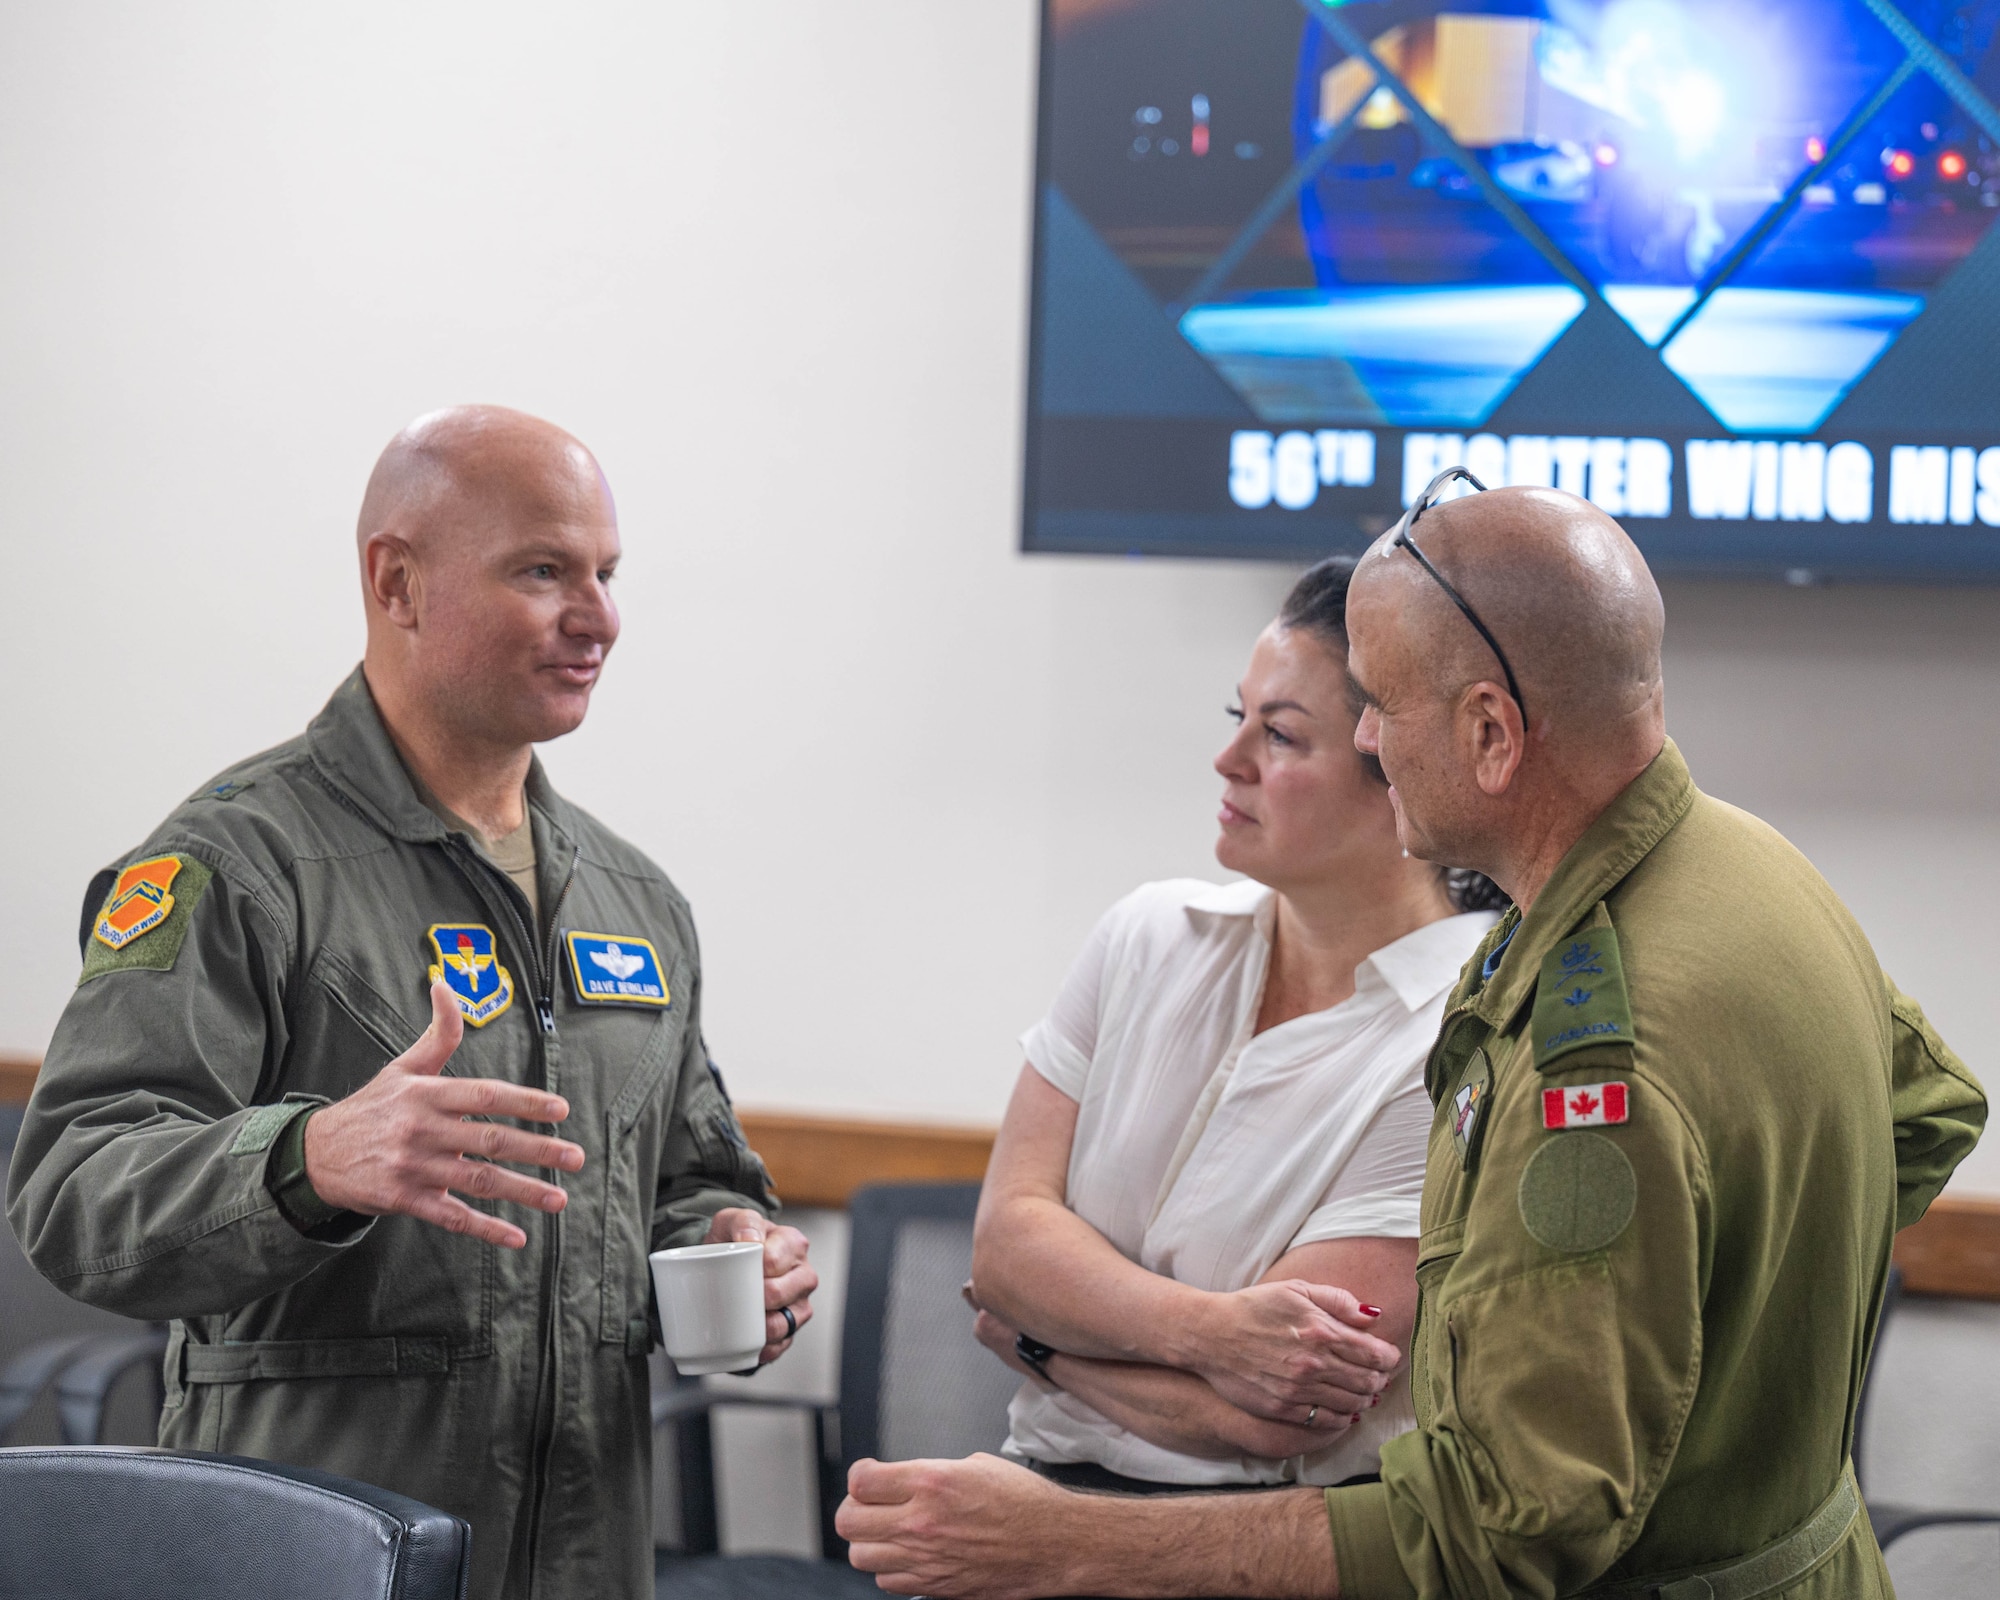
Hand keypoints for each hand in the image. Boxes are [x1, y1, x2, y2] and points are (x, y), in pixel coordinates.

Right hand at [303, 980, 584, 1248]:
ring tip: (559, 1199)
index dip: (525, 1102)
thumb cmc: (372, 1107)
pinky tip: (516, 1237)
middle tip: (576, 1158)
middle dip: (538, 1150)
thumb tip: (445, 983)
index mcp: (426, 1093)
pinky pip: (451, 1216)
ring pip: (477, 1181)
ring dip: (522, 1191)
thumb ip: (437, 1033)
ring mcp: (413, 1167)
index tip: (560, 1110)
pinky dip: (485, 1230)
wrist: (315, 1155)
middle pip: (490, 1140)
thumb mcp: (402, 1067)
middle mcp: (422, 1129)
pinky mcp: (403, 1200)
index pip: (485, 1095)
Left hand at [705, 1208, 816, 1362]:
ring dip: (762, 1328)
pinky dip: (766, 1348)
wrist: (726, 1264)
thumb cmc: (733, 1242)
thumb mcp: (731, 1221)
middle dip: (756, 1298)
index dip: (752, 1269)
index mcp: (793, 1243)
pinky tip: (753, 1345)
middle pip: (781, 1293)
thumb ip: (742, 1221)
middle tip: (735, 1295)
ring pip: (785, 1323)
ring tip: (743, 1323)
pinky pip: (782, 1345)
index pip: (773, 1261)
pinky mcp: (791, 1328)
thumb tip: (750, 1241)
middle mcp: (803, 1274)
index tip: (734, 1269)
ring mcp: (800, 1304)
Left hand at [840, 1454, 1077, 1599]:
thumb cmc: (1025, 1502)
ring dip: (869, 1542)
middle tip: (870, 1504)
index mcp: (932, 1481)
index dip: (861, 1477)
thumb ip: (932, 1471)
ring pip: (861, 1557)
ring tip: (887, 1532)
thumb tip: (906, 1479)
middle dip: (855, 1509)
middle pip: (849, 1521)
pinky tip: (908, 1555)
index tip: (869, 1476)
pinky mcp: (936, 1587)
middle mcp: (922, 1522)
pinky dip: (891, 1569)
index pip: (861, 1481)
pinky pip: (887, 1582)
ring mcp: (926, 1559)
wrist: (1056, 1543)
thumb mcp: (976, 1465)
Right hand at [1190, 1280, 1399, 1424]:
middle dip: (1380, 1380)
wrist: (1210, 1333)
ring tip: (1365, 1392)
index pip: (1375, 1353)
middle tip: (1380, 1376)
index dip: (1389, 1358)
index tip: (1388, 1357)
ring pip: (1351, 1403)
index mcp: (1321, 1330)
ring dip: (1365, 1398)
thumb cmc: (1254, 1307)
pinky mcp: (1283, 1408)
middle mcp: (1313, 1363)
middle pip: (1367, 1381)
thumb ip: (1338, 1300)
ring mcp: (1298, 1389)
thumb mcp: (1296, 1290)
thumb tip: (1373, 1316)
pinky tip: (1345, 1409)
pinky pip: (1326, 1421)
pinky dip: (1343, 1417)